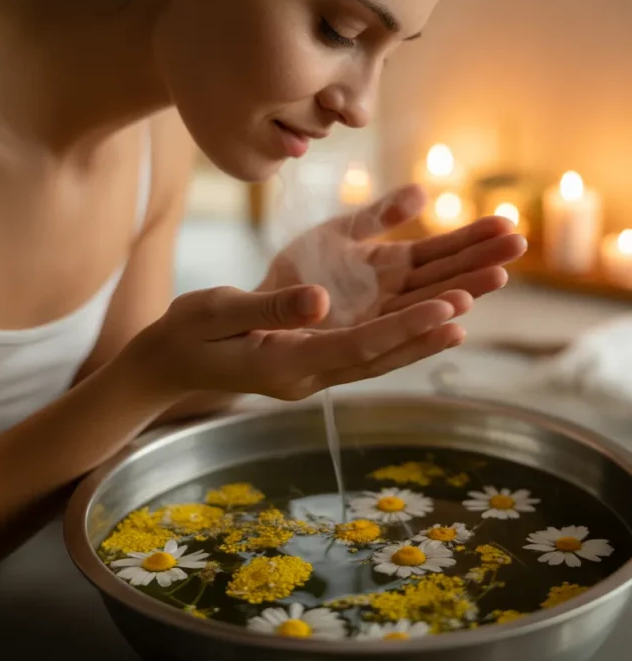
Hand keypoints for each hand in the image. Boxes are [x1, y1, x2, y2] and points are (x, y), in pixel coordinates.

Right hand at [134, 282, 471, 402]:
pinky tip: (437, 316)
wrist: (171, 363)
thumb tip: (320, 300)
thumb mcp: (218, 312)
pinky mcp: (317, 359)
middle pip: (388, 350)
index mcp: (289, 364)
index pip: (360, 346)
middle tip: (488, 287)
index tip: (451, 308)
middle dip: (438, 320)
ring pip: (387, 350)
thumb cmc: (189, 334)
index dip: (407, 328)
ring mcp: (318, 371)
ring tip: (478, 296)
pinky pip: (372, 346)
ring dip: (432, 325)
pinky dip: (406, 332)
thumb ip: (269, 306)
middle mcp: (314, 374)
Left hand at [261, 184, 526, 327]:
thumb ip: (376, 217)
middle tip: (518, 243)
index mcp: (387, 267)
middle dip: (479, 262)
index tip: (506, 225)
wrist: (243, 318)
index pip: (437, 252)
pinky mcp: (349, 343)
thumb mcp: (335, 237)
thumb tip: (421, 193)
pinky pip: (389, 336)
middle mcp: (388, 297)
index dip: (471, 239)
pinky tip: (456, 324)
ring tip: (497, 275)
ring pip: (423, 305)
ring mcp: (372, 321)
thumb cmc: (293, 273)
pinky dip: (421, 330)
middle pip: (441, 278)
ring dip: (460, 291)